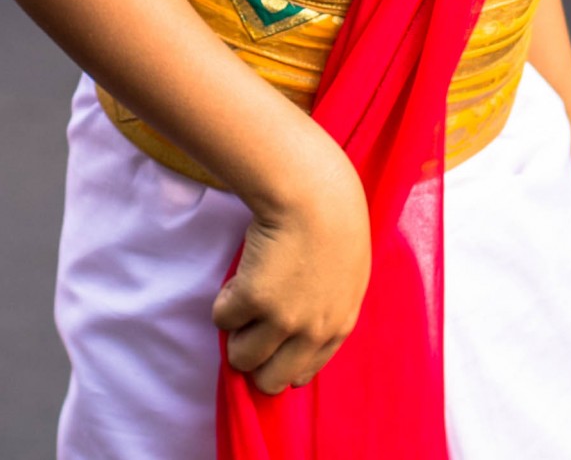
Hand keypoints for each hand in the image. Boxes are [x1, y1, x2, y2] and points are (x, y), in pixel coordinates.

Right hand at [212, 143, 370, 394]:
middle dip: (256, 359)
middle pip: (269, 381)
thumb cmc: (334, 217)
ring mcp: (282, 319)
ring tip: (244, 300)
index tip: (272, 343)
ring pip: (240, 357)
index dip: (281, 361)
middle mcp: (312, 331)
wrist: (314, 188)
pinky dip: (224, 301)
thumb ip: (330, 305)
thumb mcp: (348, 271)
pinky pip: (222, 319)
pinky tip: (240, 274)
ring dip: (236, 333)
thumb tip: (300, 330)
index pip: (303, 373)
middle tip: (251, 329)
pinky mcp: (252, 300)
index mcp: (339, 325)